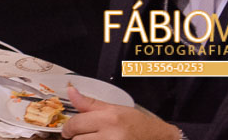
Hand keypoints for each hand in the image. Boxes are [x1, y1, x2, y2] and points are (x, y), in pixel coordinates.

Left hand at [61, 86, 180, 139]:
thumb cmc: (137, 124)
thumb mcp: (114, 109)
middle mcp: (111, 137)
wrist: (158, 139)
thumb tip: (70, 91)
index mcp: (109, 119)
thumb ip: (89, 103)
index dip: (68, 128)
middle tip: (81, 135)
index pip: (76, 124)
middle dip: (76, 138)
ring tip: (92, 139)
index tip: (69, 129)